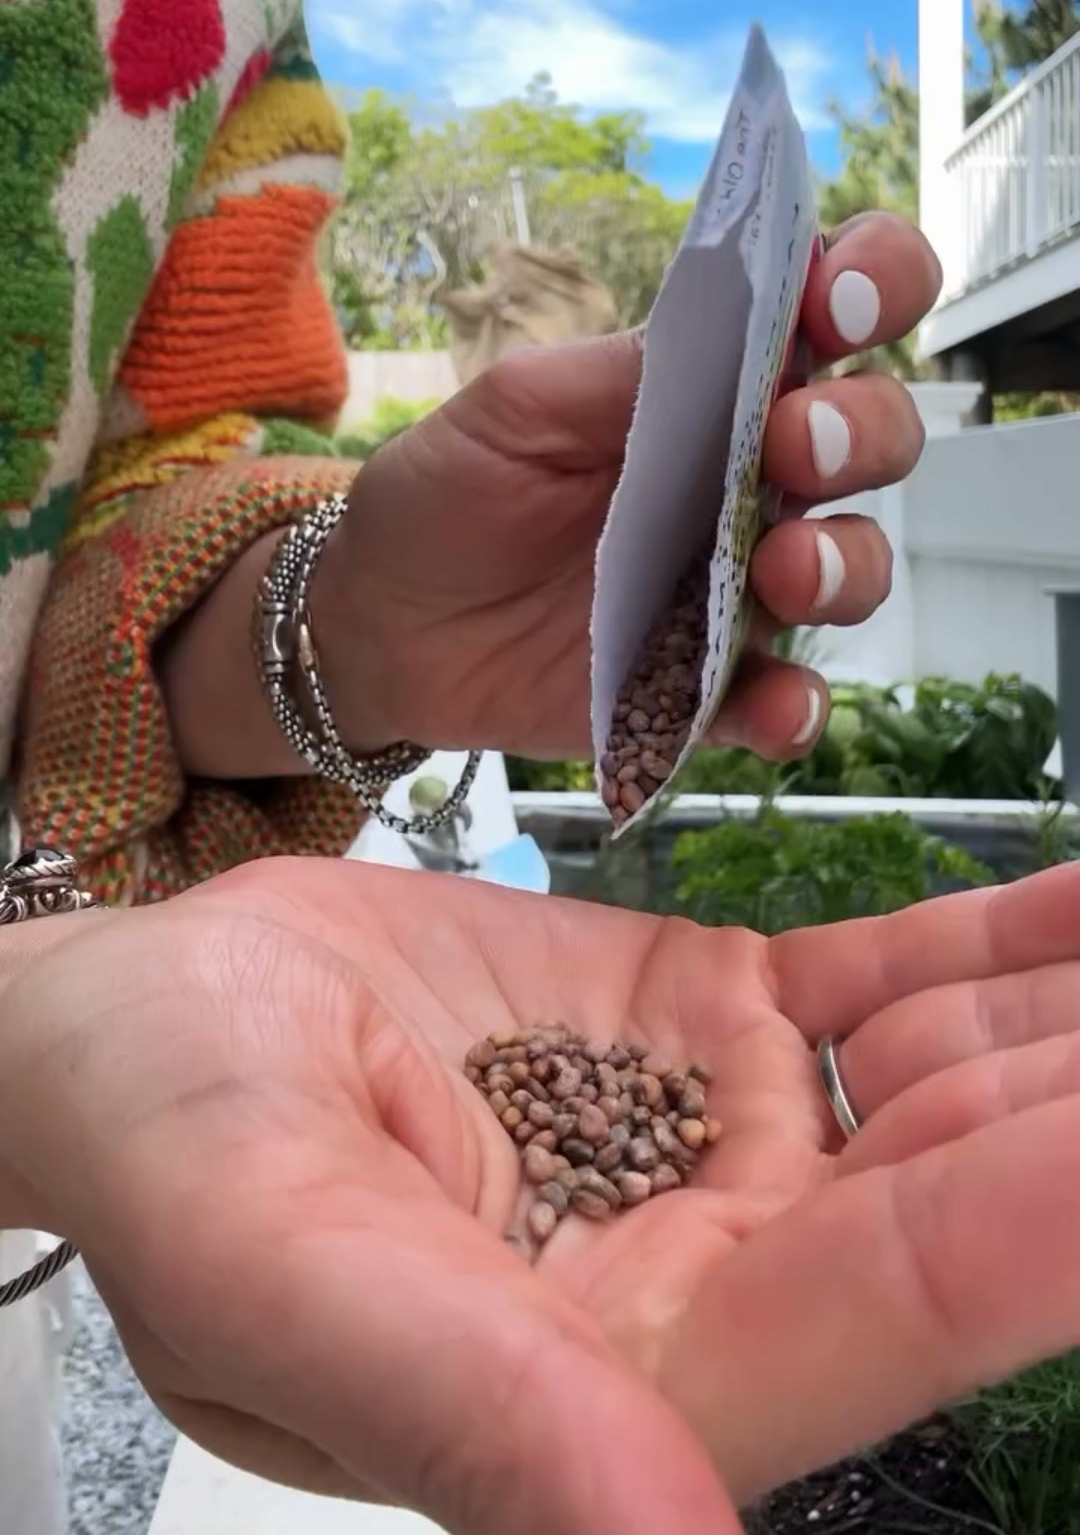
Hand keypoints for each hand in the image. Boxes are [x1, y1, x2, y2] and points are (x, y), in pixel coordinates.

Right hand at [7, 859, 1079, 1530]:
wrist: (147, 1028)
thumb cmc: (173, 1151)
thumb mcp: (287, 1277)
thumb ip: (483, 1415)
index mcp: (639, 1381)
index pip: (905, 1304)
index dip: (1047, 1219)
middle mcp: (719, 1272)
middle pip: (969, 1185)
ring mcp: (729, 1138)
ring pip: (955, 1076)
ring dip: (1078, 1014)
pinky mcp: (709, 1021)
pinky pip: (888, 980)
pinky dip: (1005, 939)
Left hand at [319, 213, 938, 760]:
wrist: (381, 622)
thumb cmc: (452, 489)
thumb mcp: (514, 406)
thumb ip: (620, 374)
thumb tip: (728, 336)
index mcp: (715, 385)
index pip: (833, 312)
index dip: (873, 283)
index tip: (839, 298)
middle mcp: (752, 480)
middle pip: (872, 439)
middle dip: (864, 432)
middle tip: (796, 443)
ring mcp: (740, 586)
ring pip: (852, 568)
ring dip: (844, 564)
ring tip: (781, 572)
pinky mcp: (709, 687)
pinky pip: (784, 700)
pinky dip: (795, 708)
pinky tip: (773, 708)